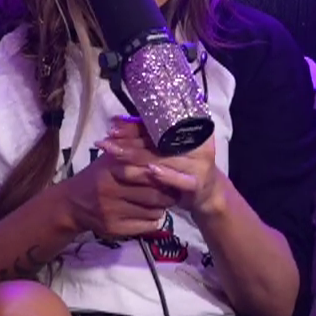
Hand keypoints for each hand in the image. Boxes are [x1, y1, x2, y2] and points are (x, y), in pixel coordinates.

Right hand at [51, 132, 178, 239]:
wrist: (72, 204)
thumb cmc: (97, 176)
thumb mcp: (111, 158)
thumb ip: (132, 146)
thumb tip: (157, 134)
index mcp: (113, 169)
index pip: (148, 172)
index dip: (165, 174)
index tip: (175, 174)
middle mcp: (111, 190)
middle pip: (153, 194)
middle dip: (169, 194)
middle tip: (175, 190)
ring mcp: (112, 212)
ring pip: (153, 211)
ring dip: (162, 207)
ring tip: (163, 201)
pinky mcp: (114, 229)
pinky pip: (146, 226)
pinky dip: (154, 220)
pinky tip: (151, 213)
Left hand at [96, 117, 225, 217]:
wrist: (209, 194)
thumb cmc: (183, 168)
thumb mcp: (168, 151)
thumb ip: (149, 137)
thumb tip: (117, 121)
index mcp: (190, 130)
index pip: (158, 126)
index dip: (134, 125)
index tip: (113, 125)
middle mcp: (196, 144)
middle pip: (158, 142)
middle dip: (128, 141)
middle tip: (106, 141)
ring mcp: (199, 164)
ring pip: (164, 159)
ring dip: (138, 158)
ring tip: (116, 155)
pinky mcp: (197, 183)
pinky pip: (179, 179)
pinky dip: (165, 176)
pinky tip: (150, 170)